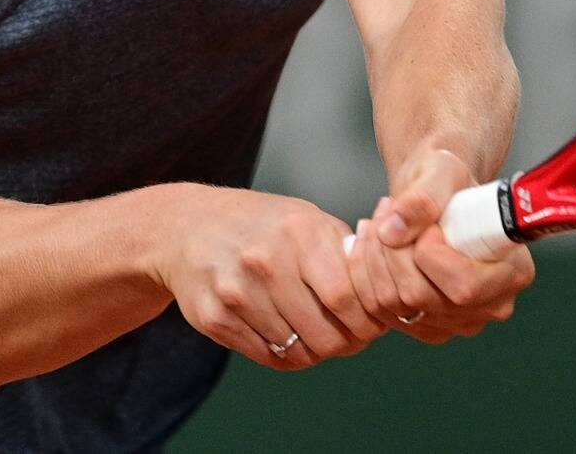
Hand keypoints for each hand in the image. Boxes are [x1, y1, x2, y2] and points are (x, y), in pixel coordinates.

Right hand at [159, 187, 388, 370]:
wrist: (187, 227)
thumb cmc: (261, 224)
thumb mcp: (306, 219)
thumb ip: (346, 252)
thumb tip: (388, 292)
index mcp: (298, 233)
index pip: (347, 300)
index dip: (367, 322)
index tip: (372, 325)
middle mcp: (265, 262)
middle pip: (325, 335)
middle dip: (346, 344)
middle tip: (350, 338)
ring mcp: (236, 292)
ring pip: (298, 352)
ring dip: (317, 351)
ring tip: (318, 334)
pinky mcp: (214, 317)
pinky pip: (268, 357)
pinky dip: (286, 354)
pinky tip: (287, 333)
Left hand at [344, 147, 534, 343]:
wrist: (436, 198)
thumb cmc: (450, 183)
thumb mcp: (443, 172)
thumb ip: (423, 196)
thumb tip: (393, 231)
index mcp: (512, 272)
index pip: (464, 286)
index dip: (429, 254)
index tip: (425, 224)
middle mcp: (490, 306)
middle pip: (420, 296)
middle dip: (392, 250)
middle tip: (388, 211)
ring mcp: (457, 322)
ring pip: (393, 304)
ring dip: (373, 258)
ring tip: (379, 222)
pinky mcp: (425, 327)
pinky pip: (378, 310)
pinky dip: (364, 274)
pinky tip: (371, 244)